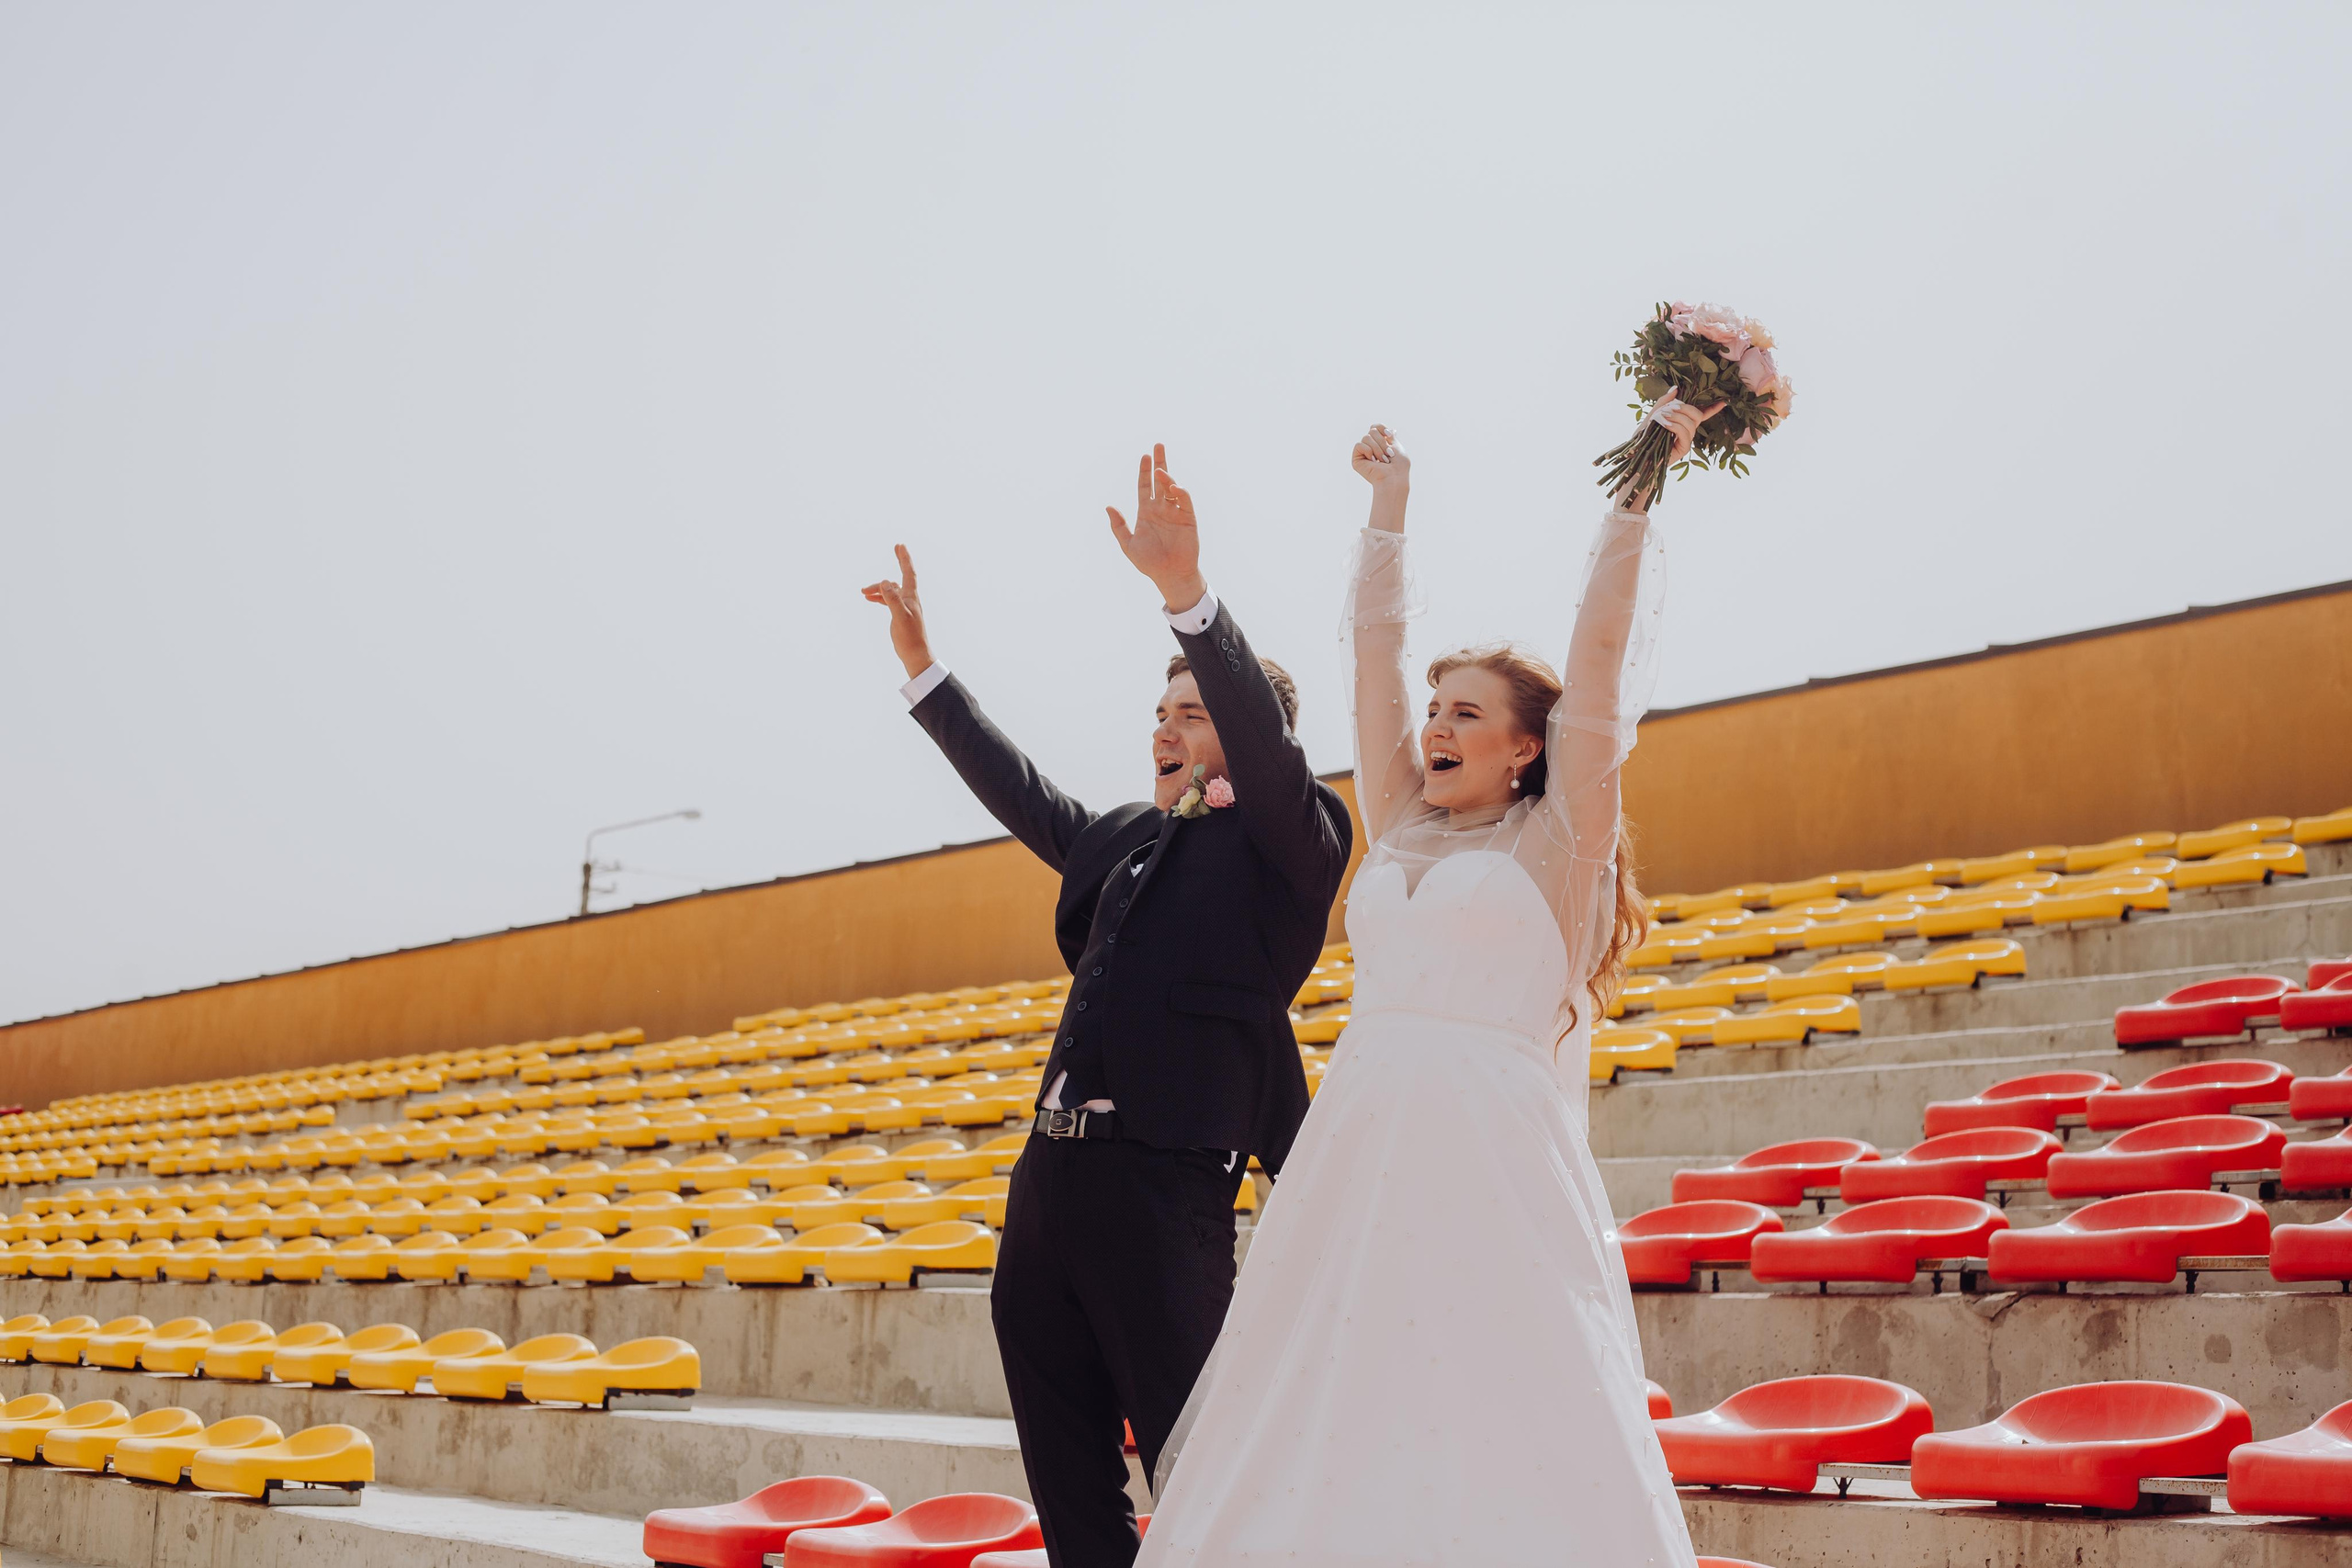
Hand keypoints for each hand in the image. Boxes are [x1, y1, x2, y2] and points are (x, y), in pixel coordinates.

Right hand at [860, 544, 934, 679]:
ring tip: (863, 592)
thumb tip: (885, 581)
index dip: (904, 558)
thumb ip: (892, 599)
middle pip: (901, 577)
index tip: (900, 545)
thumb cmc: (909, 637)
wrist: (915, 654)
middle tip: (896, 548)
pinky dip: (879, 597)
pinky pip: (888, 600)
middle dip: (899, 562)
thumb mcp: (899, 617)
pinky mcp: (899, 615)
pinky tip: (869, 598)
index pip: (909, 573)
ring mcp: (904, 607)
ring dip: (878, 588)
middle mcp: (909, 599)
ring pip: (890, 591)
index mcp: (911, 597)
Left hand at [1106, 443, 1207, 611]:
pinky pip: (1185, 501)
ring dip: (1167, 477)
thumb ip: (1118, 526)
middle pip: (1160, 480)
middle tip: (1158, 445)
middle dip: (1160, 463)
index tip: (1144, 456)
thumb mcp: (1128, 544)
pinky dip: (1181, 492)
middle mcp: (1162, 509)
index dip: (1144, 471)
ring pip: (1172, 488)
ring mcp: (1175, 512)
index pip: (1145, 486)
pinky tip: (1174, 487)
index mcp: (1147, 512)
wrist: (1169, 575)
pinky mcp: (1188, 519)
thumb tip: (1108, 506)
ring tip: (1160, 471)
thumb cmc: (1149, 562)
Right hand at [1352, 423, 1410, 533]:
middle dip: (1382, 442)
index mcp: (1381, 445)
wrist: (1393, 478)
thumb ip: (1391, 437)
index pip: (1375, 427)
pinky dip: (1368, 451)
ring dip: (1377, 448)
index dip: (1382, 428)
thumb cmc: (1399, 466)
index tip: (1389, 436)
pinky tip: (1372, 461)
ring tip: (1382, 460)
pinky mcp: (1357, 459)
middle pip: (1372, 431)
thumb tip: (1393, 430)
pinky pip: (1359, 445)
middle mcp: (1372, 448)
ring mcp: (1364, 454)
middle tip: (1388, 454)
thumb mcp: (1397, 446)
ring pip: (1366, 437)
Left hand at [1615, 395, 1726, 511]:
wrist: (1636, 454)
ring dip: (1676, 416)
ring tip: (1662, 418)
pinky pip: (1685, 433)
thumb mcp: (1653, 414)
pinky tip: (1665, 425)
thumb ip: (1664, 402)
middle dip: (1684, 408)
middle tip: (1669, 409)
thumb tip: (1676, 388)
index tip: (1723, 400)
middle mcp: (1688, 430)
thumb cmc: (1644, 436)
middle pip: (1697, 414)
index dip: (1713, 408)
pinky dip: (1675, 426)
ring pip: (1691, 422)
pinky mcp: (1684, 449)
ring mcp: (1687, 440)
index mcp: (1683, 421)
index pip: (1702, 413)